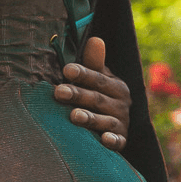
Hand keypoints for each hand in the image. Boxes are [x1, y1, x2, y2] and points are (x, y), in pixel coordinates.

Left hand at [53, 35, 131, 149]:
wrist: (114, 128)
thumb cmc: (97, 98)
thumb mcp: (96, 81)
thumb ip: (93, 64)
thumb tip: (95, 39)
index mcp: (115, 86)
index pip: (98, 78)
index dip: (83, 74)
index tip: (67, 70)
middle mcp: (121, 104)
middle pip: (97, 99)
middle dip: (79, 95)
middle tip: (59, 92)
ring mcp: (121, 123)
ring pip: (105, 120)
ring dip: (91, 118)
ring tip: (73, 116)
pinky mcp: (121, 141)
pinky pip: (117, 142)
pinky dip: (112, 141)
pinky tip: (103, 140)